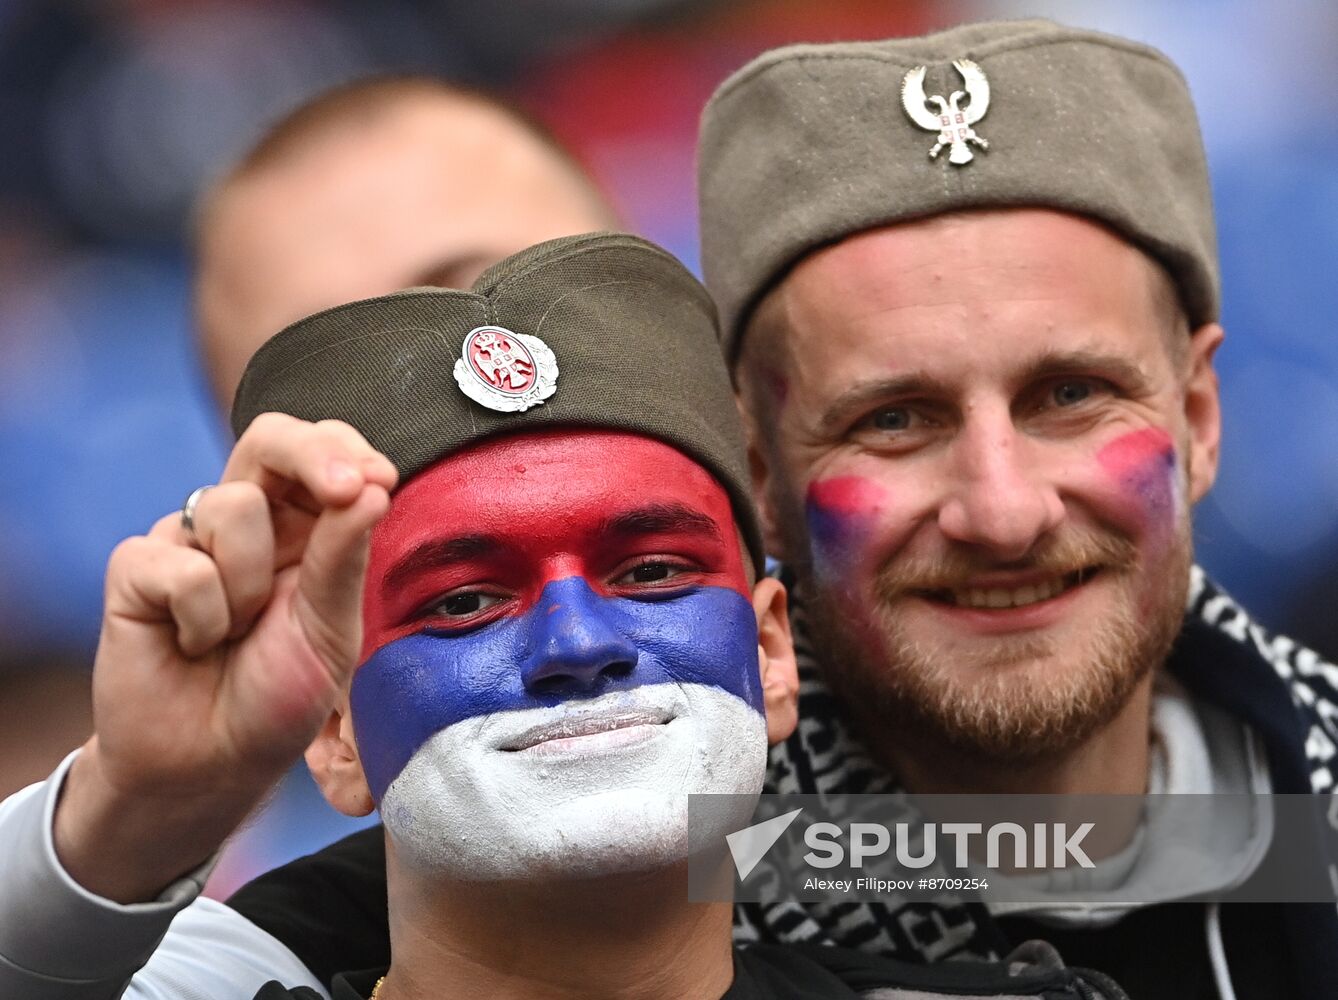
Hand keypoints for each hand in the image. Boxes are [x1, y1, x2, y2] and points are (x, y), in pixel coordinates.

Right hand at [55, 414, 396, 901]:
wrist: (211, 764)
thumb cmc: (277, 695)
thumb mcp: (330, 630)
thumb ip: (344, 557)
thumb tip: (372, 487)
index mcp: (306, 526)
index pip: (324, 453)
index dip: (347, 451)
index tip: (380, 478)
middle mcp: (248, 521)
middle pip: (269, 440)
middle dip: (311, 455)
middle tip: (345, 487)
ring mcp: (189, 539)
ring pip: (230, 506)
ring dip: (250, 584)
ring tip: (237, 633)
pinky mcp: (137, 569)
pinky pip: (181, 566)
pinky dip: (201, 618)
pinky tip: (193, 646)